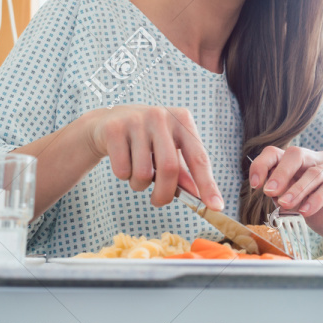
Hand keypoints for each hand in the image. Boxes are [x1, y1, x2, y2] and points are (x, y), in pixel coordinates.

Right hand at [84, 105, 223, 210]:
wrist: (106, 122)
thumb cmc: (145, 140)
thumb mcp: (167, 150)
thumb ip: (183, 172)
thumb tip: (198, 196)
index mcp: (181, 120)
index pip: (199, 157)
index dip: (207, 184)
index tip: (216, 206)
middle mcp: (160, 116)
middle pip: (169, 168)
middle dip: (164, 193)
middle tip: (158, 201)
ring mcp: (136, 120)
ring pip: (143, 173)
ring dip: (139, 185)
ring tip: (136, 173)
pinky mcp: (114, 128)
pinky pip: (122, 170)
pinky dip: (123, 176)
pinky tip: (122, 161)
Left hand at [248, 146, 322, 241]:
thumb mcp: (299, 208)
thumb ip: (284, 198)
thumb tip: (269, 192)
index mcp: (299, 164)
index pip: (276, 154)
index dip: (262, 165)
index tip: (253, 184)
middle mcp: (316, 160)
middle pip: (294, 154)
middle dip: (279, 173)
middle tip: (269, 191)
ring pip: (312, 172)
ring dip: (296, 190)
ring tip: (285, 205)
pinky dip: (316, 199)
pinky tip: (306, 211)